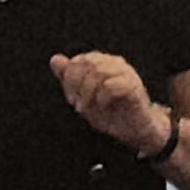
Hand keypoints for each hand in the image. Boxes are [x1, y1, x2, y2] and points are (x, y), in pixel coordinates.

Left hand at [49, 52, 169, 153]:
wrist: (134, 130)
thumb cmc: (110, 112)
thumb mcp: (83, 96)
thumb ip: (69, 78)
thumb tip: (55, 59)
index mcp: (104, 64)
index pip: (80, 60)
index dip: (70, 79)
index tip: (71, 98)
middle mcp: (116, 64)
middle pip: (89, 62)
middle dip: (77, 85)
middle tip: (78, 104)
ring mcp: (127, 74)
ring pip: (99, 71)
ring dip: (88, 92)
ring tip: (87, 107)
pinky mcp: (135, 87)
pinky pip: (112, 85)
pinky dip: (102, 97)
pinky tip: (102, 105)